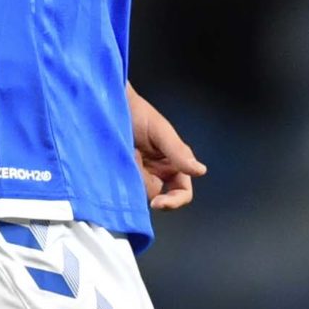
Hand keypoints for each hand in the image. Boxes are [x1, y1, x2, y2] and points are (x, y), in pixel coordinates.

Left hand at [127, 84, 206, 210]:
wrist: (108, 105)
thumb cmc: (138, 113)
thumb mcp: (160, 132)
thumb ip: (178, 152)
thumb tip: (200, 170)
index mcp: (175, 164)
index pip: (182, 193)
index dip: (173, 201)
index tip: (157, 203)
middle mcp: (159, 172)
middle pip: (158, 197)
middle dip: (146, 186)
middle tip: (134, 168)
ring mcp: (139, 175)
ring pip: (139, 193)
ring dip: (131, 180)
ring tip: (125, 155)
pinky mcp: (121, 175)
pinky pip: (124, 189)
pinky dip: (120, 181)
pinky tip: (116, 164)